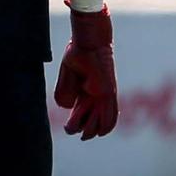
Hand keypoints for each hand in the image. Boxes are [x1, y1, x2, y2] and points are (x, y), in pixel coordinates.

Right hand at [53, 5, 118, 139]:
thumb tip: (69, 109)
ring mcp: (104, 96)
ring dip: (91, 132)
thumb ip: (64, 95)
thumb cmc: (77, 55)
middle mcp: (96, 97)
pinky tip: (97, 132)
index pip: (85, 117)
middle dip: (82, 130)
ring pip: (103, 124)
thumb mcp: (67, 78)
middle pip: (94, 124)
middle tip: (70, 127)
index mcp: (86, 94)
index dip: (76, 124)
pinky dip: (105, 127)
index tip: (68, 124)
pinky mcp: (109, 93)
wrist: (88, 43)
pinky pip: (111, 116)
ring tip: (81, 132)